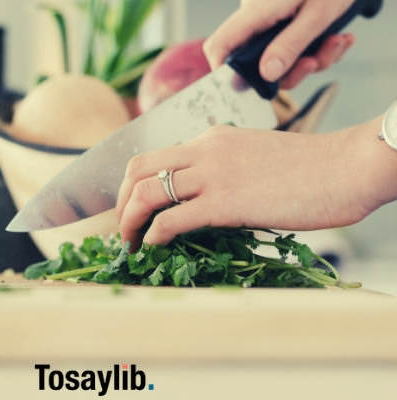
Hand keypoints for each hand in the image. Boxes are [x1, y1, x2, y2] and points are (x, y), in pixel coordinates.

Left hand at [116, 117, 395, 248]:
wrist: (345, 167)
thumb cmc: (307, 168)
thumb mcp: (252, 157)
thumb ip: (221, 170)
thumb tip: (199, 200)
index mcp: (210, 139)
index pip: (154, 157)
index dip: (132, 185)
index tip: (132, 209)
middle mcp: (204, 150)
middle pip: (137, 169)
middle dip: (120, 202)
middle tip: (123, 228)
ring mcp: (212, 174)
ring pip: (146, 192)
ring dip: (129, 221)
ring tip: (130, 243)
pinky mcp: (225, 202)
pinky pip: (172, 219)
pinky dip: (154, 234)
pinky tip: (154, 245)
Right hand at [203, 0, 355, 88]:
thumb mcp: (318, 13)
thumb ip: (291, 44)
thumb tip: (267, 74)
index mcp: (256, 11)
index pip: (220, 45)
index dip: (223, 71)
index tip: (243, 88)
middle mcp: (257, 18)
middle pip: (255, 62)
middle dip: (291, 71)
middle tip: (315, 62)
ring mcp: (271, 21)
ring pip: (280, 59)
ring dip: (312, 60)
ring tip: (337, 42)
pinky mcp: (286, 23)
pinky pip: (293, 49)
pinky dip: (318, 50)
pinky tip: (338, 38)